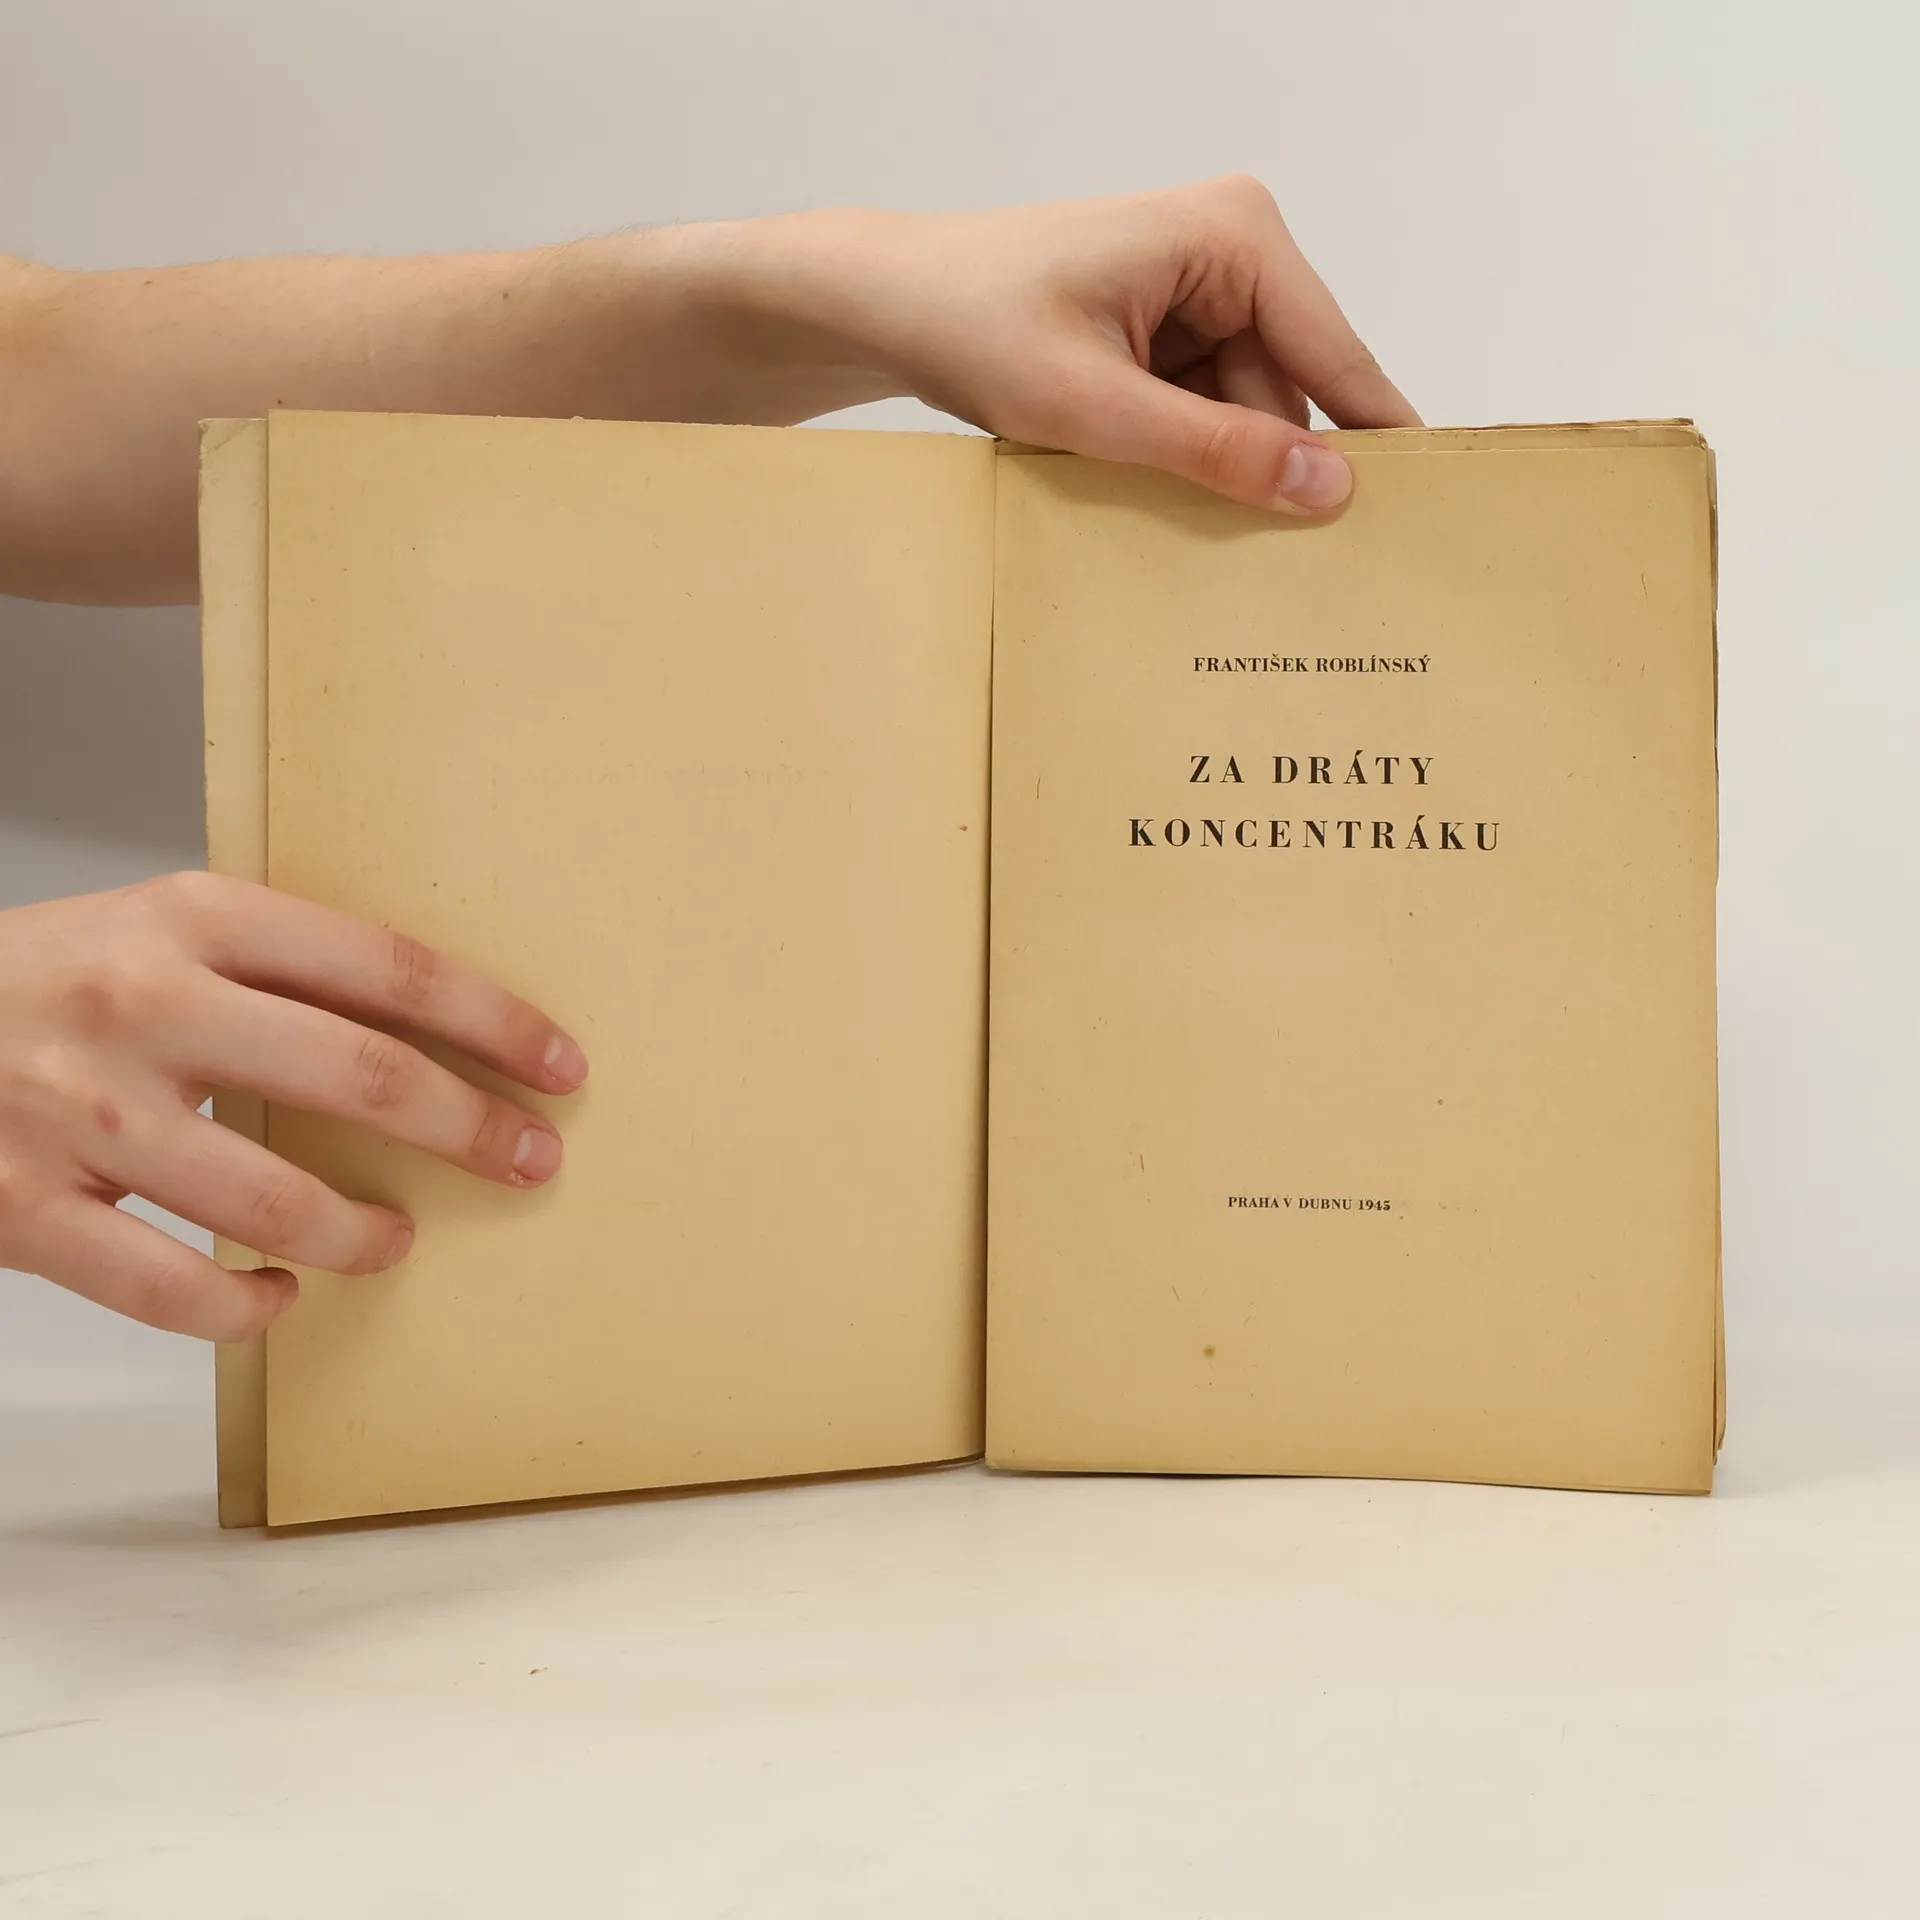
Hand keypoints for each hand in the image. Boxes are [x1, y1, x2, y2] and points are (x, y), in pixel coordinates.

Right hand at [0, 873, 587, 1339]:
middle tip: (533, 1161)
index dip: (491, 1022)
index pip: (386, 968)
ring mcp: (82, 1112)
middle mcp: (145, 1004)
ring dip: (365, 1233)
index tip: (560, 1065)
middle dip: (471, 1128)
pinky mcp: (25, 1209)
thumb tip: (431, 1032)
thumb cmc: (40, 980)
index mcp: (192, 918)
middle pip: (361, 1076)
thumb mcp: (154, 929)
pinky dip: (246, 1307)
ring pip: (276, 1200)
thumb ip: (273, 969)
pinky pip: (173, 1290)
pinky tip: (276, 1294)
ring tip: (396, 1240)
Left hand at [705, 175, 1420, 512]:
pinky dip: (1182, 457)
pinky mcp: (1168, 328)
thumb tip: (1328, 488)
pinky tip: (1148, 492)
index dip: (1376, 444)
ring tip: (1176, 527)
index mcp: (1235, 237)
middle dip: (1271, 472)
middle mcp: (1235, 248)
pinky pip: (1207, 410)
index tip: (1427, 522)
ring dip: (1214, 471)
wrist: (888, 304)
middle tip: (1278, 575)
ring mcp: (1202, 289)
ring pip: (1249, 412)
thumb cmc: (971, 323)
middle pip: (1293, 392)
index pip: (1338, 356)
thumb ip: (1215, 450)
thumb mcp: (1094, 406)